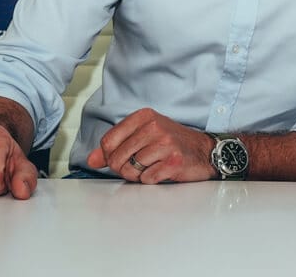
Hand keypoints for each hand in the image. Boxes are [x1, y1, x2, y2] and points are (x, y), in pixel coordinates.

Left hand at [85, 107, 214, 183]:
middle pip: (117, 158)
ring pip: (130, 170)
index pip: (108, 141)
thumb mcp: (143, 137)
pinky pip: (147, 179)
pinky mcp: (173, 161)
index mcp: (144, 116)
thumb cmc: (172, 144)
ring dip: (139, 175)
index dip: (110, 156)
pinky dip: (152, 180)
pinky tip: (163, 171)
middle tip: (140, 165)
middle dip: (124, 168)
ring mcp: (165, 143)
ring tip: (152, 167)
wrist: (204, 151)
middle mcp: (154, 126)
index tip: (123, 157)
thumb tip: (91, 160)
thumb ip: (115, 147)